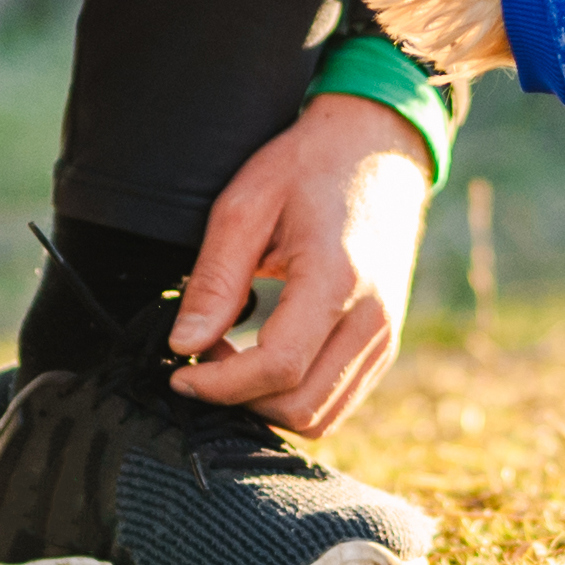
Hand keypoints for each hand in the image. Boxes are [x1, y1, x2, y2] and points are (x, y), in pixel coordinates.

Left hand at [167, 95, 432, 434]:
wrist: (380, 147)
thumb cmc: (309, 167)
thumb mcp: (245, 207)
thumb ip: (214, 280)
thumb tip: (184, 345)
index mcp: (337, 279)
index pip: (279, 367)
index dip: (220, 386)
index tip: (179, 374)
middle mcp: (372, 318)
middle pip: (301, 407)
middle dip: (240, 400)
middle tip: (202, 361)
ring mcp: (385, 335)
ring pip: (322, 416)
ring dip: (267, 405)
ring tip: (231, 361)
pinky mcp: (385, 343)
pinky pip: (338, 399)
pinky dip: (294, 397)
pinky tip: (264, 360)